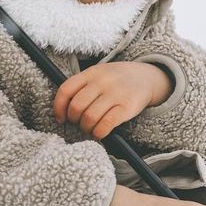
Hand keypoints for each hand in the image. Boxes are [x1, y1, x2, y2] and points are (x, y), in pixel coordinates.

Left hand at [52, 61, 170, 139]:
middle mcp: (102, 81)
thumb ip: (82, 86)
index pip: (66, 90)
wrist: (147, 77)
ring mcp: (115, 93)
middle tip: (79, 123)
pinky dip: (98, 133)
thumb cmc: (116, 80)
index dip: (58, 108)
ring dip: (86, 128)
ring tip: (90, 128)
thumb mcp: (99, 74)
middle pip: (76, 107)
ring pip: (89, 118)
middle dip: (74, 120)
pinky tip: (99, 132)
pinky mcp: (127, 107)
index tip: (61, 118)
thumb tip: (62, 110)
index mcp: (92, 72)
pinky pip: (105, 125)